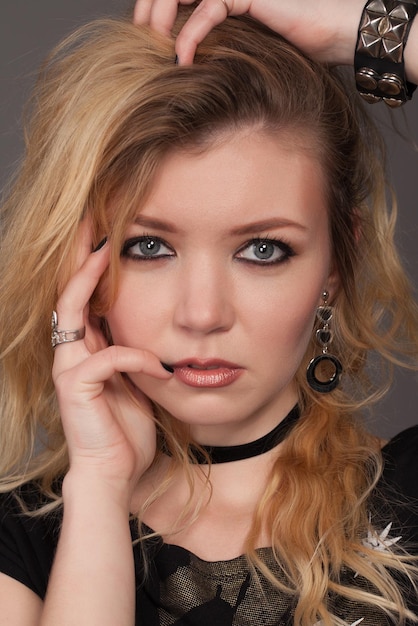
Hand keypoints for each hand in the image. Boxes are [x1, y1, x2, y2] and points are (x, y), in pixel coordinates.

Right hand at [52, 222, 171, 503]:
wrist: (116, 472)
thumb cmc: (127, 429)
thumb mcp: (138, 382)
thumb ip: (137, 353)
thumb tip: (156, 328)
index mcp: (88, 350)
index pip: (85, 297)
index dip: (92, 266)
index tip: (110, 234)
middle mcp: (72, 353)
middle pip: (68, 292)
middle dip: (79, 256)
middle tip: (94, 221)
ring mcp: (69, 368)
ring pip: (72, 310)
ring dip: (91, 281)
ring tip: (109, 252)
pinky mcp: (75, 388)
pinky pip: (107, 357)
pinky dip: (137, 357)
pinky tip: (161, 367)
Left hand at [133, 0, 365, 65]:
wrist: (331, 39)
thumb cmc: (290, 51)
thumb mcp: (239, 56)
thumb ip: (212, 54)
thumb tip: (180, 76)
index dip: (149, 15)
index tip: (138, 47)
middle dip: (145, 14)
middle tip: (136, 46)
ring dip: (159, 19)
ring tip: (150, 49)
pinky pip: (207, 9)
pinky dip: (189, 34)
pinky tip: (181, 59)